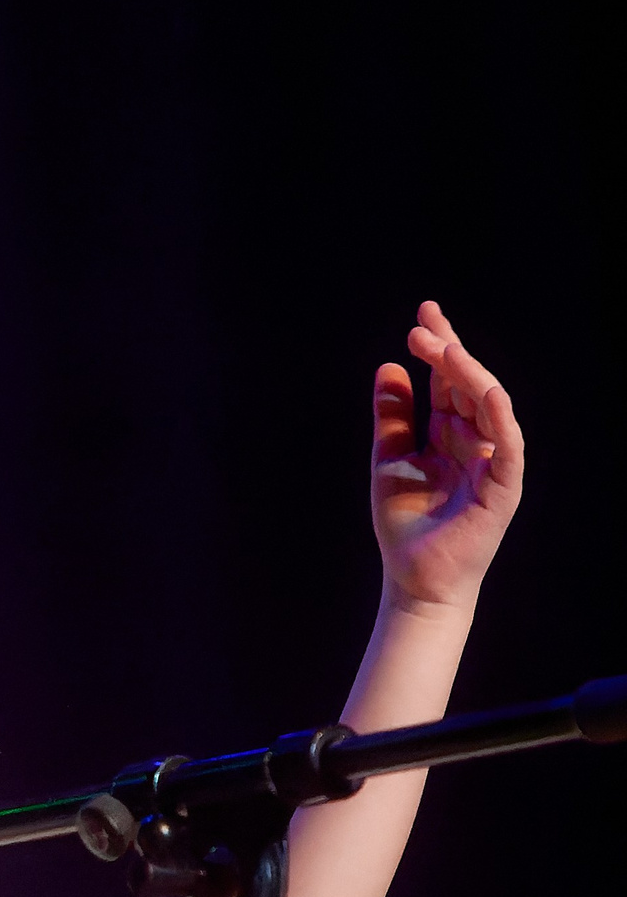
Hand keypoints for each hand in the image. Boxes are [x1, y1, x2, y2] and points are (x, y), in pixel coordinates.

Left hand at [369, 301, 522, 613]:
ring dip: (469, 374)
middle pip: (470, 386)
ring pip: (490, 406)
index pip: (449, 382)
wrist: (413, 580)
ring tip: (444, 348)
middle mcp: (477, 442)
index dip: (439, 349)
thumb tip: (389, 366)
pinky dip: (498, 415)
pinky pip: (508, 445)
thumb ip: (393, 416)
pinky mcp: (504, 487)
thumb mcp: (390, 460)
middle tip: (423, 325)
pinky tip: (484, 388)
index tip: (423, 315)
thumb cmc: (405, 524)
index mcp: (451, 435)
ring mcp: (494, 462)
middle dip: (449, 352)